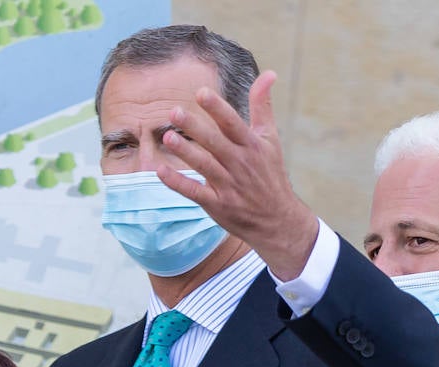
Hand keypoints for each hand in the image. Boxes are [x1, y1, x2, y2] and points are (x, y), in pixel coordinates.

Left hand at [157, 71, 319, 280]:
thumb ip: (263, 106)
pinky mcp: (218, 205)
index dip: (217, 108)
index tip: (201, 93)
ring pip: (204, 166)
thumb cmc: (270, 175)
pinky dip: (178, 183)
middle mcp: (240, 164)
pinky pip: (195, 193)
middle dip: (195, 128)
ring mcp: (228, 186)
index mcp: (251, 146)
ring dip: (185, 152)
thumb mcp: (270, 140)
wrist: (277, 221)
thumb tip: (269, 73)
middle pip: (215, 143)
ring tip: (167, 136)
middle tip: (174, 112)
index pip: (232, 123)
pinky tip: (161, 171)